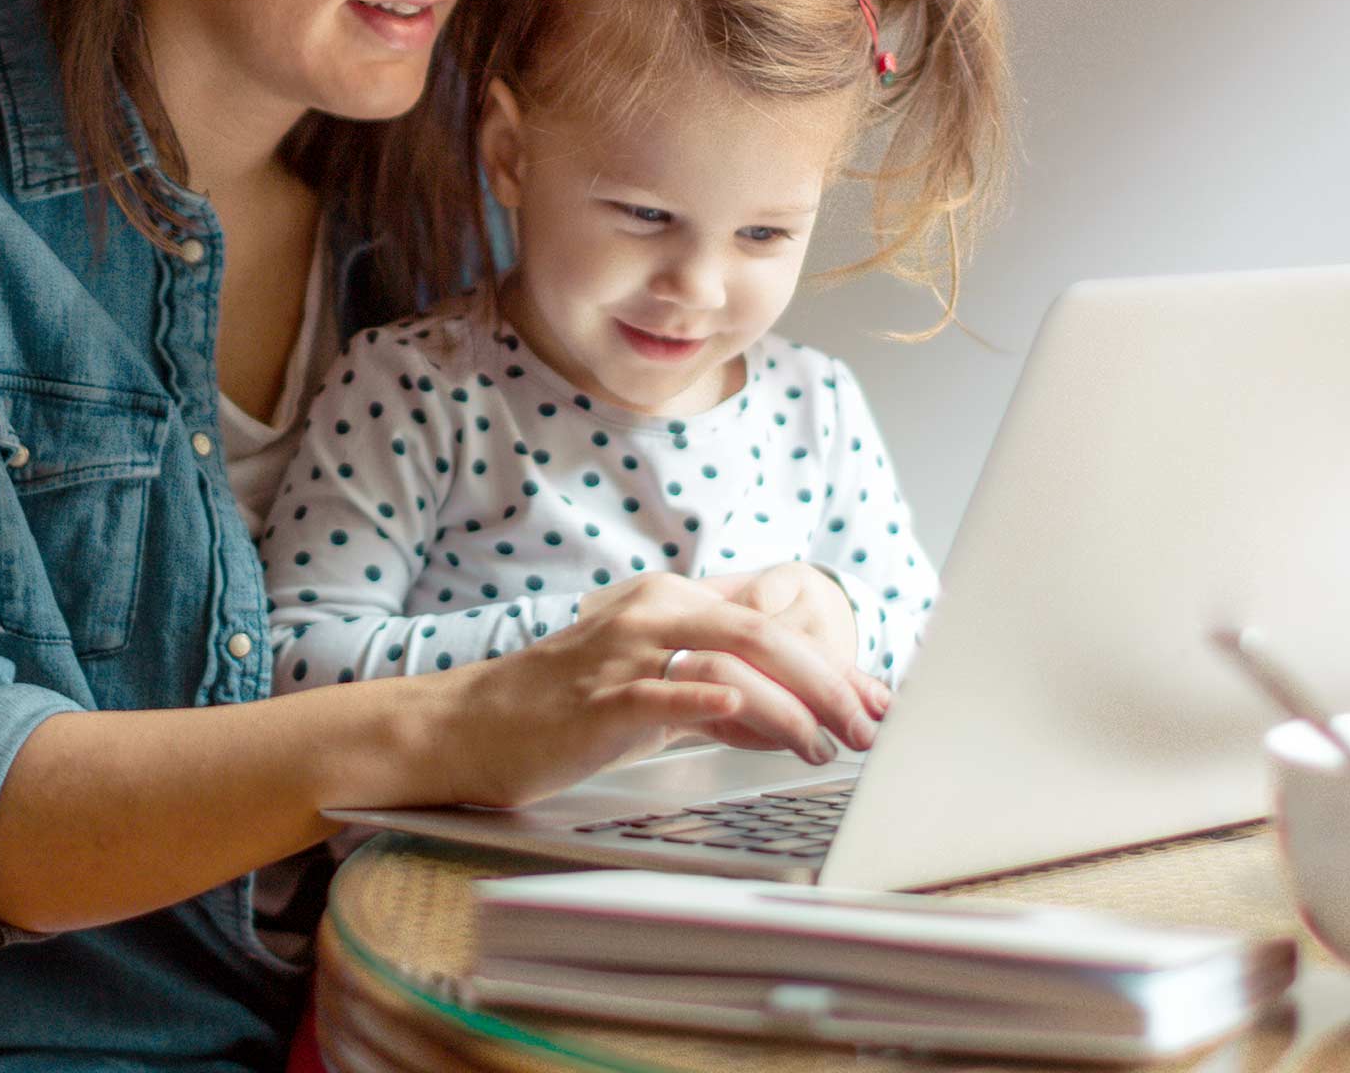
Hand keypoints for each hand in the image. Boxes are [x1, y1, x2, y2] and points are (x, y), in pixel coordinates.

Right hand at [421, 573, 880, 810]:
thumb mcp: (651, 689)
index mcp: (669, 601)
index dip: (832, 660)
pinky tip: (743, 711)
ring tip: (824, 747)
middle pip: (763, 635)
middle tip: (869, 727)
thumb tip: (789, 720)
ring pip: (728, 661)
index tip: (878, 698)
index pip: (770, 623)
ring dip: (790, 707)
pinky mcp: (598, 699)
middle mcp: (652, 613)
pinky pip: (663, 693)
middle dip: (829, 682)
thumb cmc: (564, 710)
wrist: (471, 727)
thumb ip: (717, 694)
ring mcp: (623, 654)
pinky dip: (708, 700)